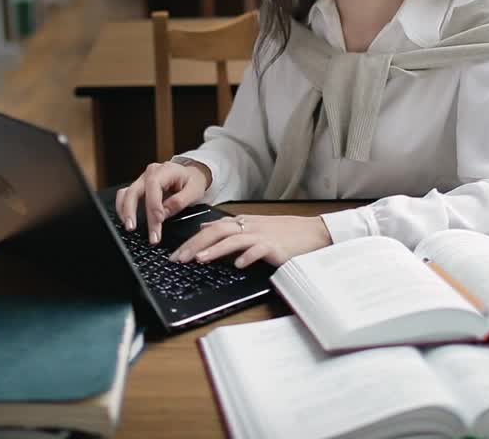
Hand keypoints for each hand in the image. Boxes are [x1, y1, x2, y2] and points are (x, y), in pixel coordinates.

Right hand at [115, 160, 210, 243]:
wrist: (191, 175)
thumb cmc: (192, 181)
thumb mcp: (194, 190)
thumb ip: (179, 202)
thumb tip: (164, 213)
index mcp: (165, 170)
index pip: (153, 185)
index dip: (153, 204)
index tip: (158, 220)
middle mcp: (150, 173)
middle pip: (134, 190)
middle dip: (132, 210)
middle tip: (134, 228)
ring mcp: (142, 180)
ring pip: (126, 193)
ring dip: (125, 211)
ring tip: (129, 226)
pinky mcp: (139, 188)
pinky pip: (125, 197)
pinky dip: (123, 209)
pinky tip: (127, 221)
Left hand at [170, 214, 333, 268]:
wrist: (313, 232)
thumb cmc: (284, 232)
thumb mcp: (253, 225)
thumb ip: (229, 226)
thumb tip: (205, 226)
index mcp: (242, 222)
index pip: (211, 229)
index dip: (191, 240)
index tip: (176, 254)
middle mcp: (249, 226)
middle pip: (216, 232)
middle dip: (195, 245)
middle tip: (178, 258)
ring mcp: (262, 236)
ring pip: (233, 239)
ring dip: (215, 249)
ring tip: (199, 259)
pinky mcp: (275, 246)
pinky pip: (259, 250)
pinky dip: (247, 256)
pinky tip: (237, 265)